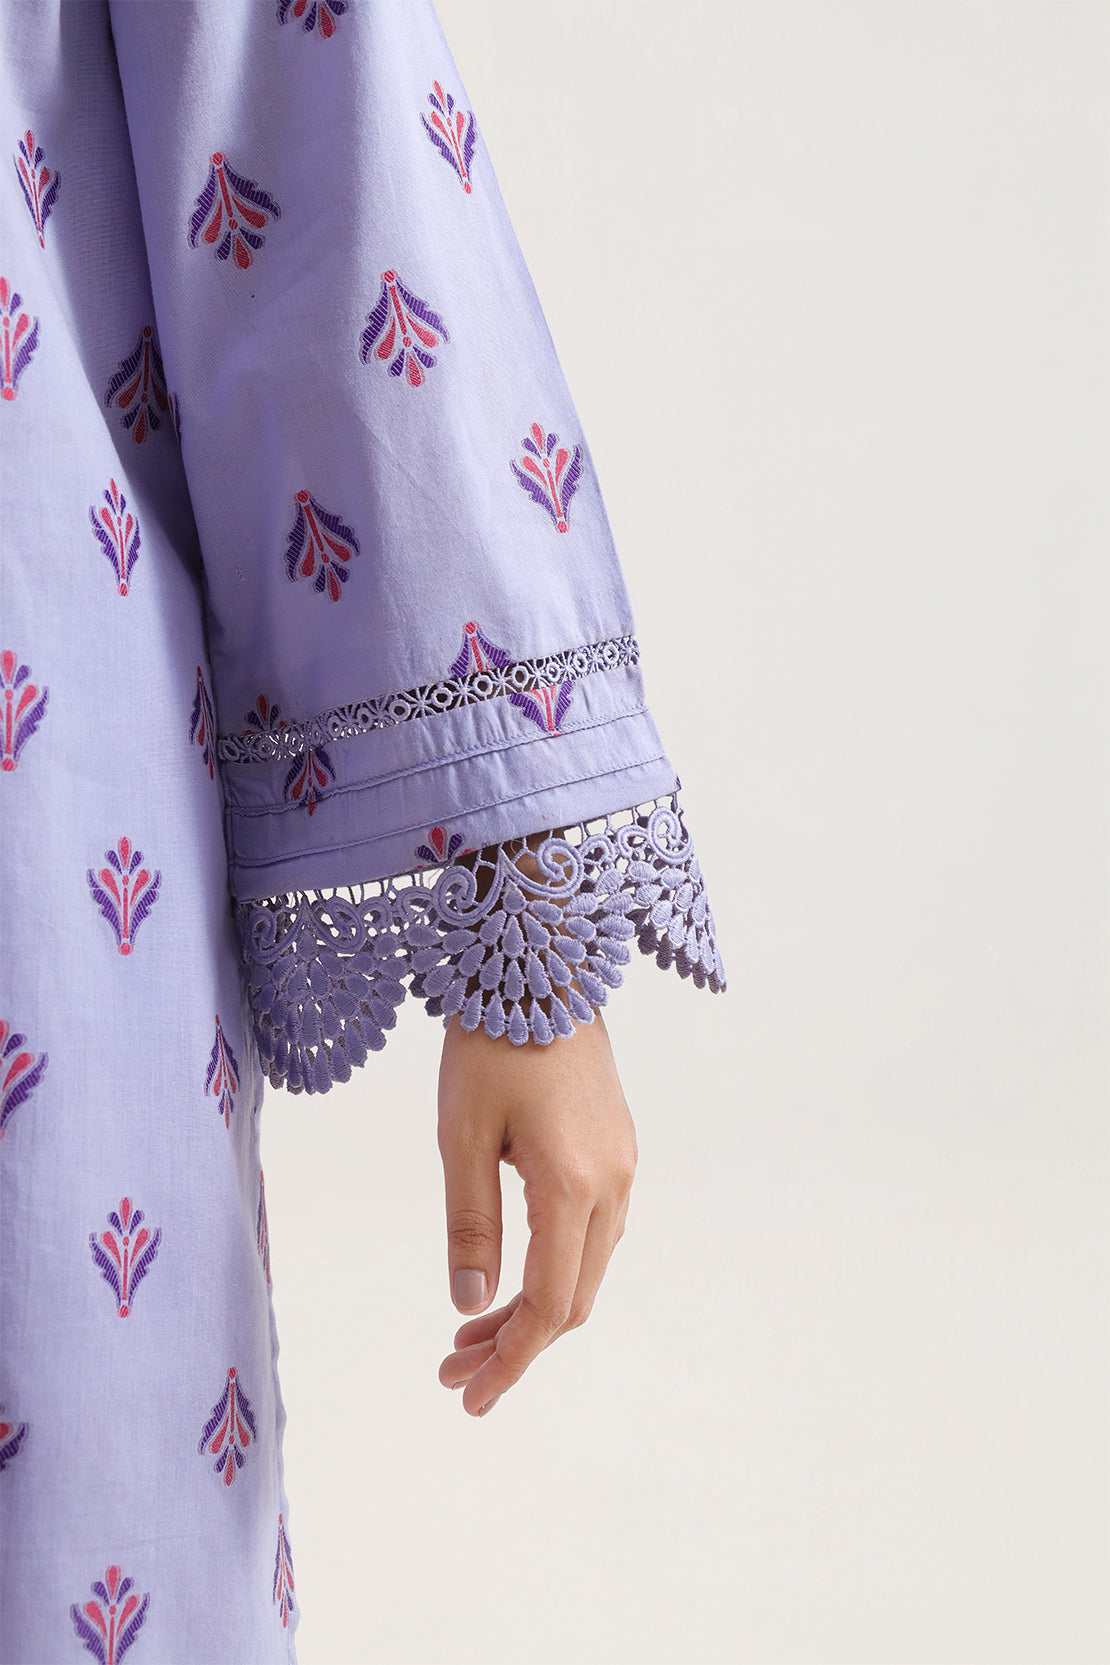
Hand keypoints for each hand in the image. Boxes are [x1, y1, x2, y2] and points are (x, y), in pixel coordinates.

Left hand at [436, 1002, 637, 1417]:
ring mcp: (623, 1163)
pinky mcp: (617, 1146)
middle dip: (515, 1344)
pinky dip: (552, 1267)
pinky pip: (593, 1231)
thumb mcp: (461, 1134)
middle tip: (450, 1370)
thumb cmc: (491, 1042)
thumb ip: (469, 1223)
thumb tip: (469, 1304)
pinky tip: (511, 1271)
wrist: (541, 963)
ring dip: (533, 1307)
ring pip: (586, 1268)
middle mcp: (614, 1183)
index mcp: (575, 1186)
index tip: (469, 1398)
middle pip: (575, 1299)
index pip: (551, 1307)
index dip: (511, 1361)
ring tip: (468, 1330)